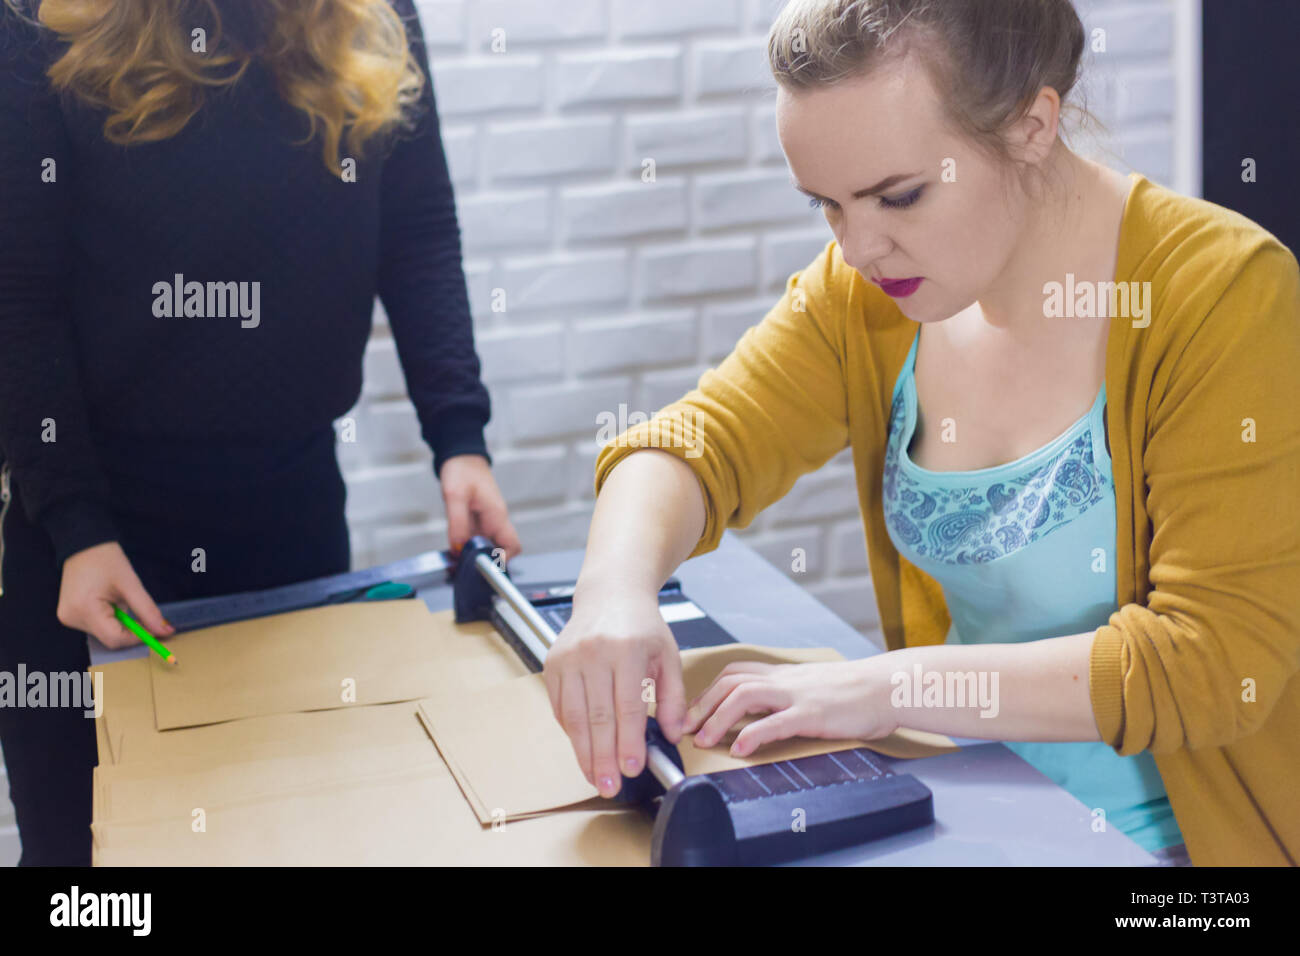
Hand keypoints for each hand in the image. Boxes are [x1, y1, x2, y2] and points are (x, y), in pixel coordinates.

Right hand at [57, 542, 174, 649]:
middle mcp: (72, 618)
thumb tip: (165, 632)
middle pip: (109, 638)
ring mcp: (68, 618)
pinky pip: (96, 625)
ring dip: (119, 623)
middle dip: (129, 629)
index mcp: (85, 610)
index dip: (137, 637)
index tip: (154, 629)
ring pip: (104, 633)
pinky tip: (110, 601)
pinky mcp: (69, 615)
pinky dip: (109, 619)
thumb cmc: (106, 560)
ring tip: (118, 599)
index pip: (115, 639)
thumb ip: (148, 611)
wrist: (84, 544)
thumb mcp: (131, 585)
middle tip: (141, 613)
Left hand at [438, 454, 521, 560]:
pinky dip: (467, 546)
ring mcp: (489, 521)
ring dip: (474, 555)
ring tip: (455, 561)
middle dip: (485, 561)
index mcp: (497, 515)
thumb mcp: (455, 496)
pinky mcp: (480, 520)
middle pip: (502, 550)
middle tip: (465, 568)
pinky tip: (454, 548)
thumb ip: (457, 524)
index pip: (512, 546)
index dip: (502, 560)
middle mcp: (496, 520)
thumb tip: (458, 549)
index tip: (484, 566)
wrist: (462, 456)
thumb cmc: (462, 471)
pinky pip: (478, 539)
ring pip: (488, 546)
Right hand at [543, 588, 687, 797]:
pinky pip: (559, 707)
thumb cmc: (642, 626)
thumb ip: (673, 698)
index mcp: (627, 649)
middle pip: (597, 716)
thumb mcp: (668, 656)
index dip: (629, 741)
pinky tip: (583, 749)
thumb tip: (673, 735)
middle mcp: (594, 652)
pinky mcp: (552, 664)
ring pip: (573, 716)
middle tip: (609, 786)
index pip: (627, 706)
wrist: (610, 594)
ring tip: (594, 777)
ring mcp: (568, 658)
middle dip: (603, 756)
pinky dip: (571, 732)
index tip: (632, 768)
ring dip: (583, 752)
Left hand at [682, 658, 898, 757]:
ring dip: (717, 718)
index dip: (709, 691)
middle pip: (730, 681)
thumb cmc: (855, 691)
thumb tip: (769, 709)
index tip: (693, 711)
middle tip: (685, 728)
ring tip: (702, 739)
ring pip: (744, 696)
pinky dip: (752, 734)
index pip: (736, 672)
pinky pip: (775, 722)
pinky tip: (738, 748)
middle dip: (702, 704)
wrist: (888, 687)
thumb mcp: (815, 686)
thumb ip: (789, 693)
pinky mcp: (812, 713)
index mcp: (784, 675)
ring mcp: (797, 695)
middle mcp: (784, 680)